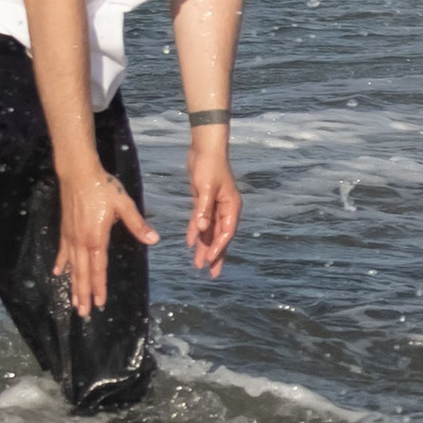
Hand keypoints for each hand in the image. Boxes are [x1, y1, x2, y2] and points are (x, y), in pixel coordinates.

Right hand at [57, 171, 158, 315]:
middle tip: (83, 313)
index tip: (99, 303)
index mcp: (96, 239)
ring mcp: (70, 237)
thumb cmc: (103, 188)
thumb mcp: (125, 205)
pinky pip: (62, 252)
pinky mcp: (65, 230)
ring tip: (73, 302)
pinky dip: (61, 264)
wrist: (78, 173)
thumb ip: (138, 225)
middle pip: (83, 273)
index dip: (98, 287)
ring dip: (73, 285)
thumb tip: (154, 240)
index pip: (98, 269)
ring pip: (71, 267)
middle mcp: (81, 242)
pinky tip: (57, 274)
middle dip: (83, 294)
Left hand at [186, 137, 242, 278]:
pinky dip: (196, 232)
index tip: (211, 261)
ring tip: (199, 264)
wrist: (206, 149)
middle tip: (212, 274)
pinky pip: (201, 222)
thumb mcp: (206, 188)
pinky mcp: (204, 201)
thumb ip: (204, 210)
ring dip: (204, 247)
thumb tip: (203, 230)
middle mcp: (226, 209)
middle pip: (221, 236)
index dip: (219, 247)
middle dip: (215, 255)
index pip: (226, 232)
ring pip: (210, 232)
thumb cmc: (209, 166)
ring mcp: (215, 206)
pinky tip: (191, 244)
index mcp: (232, 206)